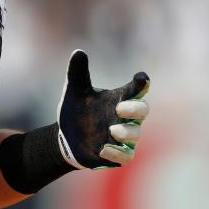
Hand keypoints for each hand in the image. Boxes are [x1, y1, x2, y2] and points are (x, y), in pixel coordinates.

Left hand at [55, 49, 149, 168]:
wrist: (65, 138)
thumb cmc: (76, 111)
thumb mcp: (74, 90)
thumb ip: (77, 72)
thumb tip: (78, 52)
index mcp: (118, 98)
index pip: (135, 89)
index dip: (141, 83)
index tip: (142, 77)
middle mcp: (124, 117)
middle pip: (143, 110)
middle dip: (136, 108)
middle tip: (120, 108)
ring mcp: (122, 136)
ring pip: (134, 134)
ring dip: (125, 131)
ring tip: (111, 130)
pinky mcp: (117, 154)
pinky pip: (125, 155)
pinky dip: (116, 152)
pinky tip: (103, 149)